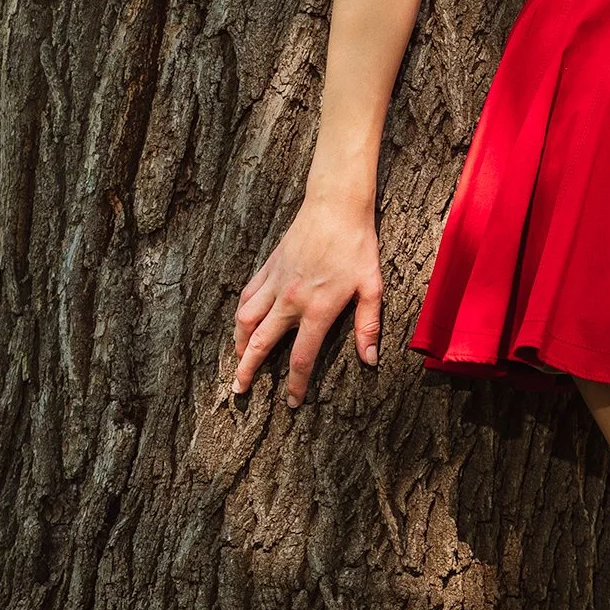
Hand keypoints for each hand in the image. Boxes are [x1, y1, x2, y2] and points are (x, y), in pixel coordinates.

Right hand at [232, 197, 382, 404]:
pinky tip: (241, 323)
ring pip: (245, 320)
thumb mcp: (372, 288)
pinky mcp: (268, 267)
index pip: (301, 357)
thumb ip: (368, 326)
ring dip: (238, 344)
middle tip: (238, 390)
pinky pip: (247, 296)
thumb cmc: (358, 247)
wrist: (335, 207)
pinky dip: (241, 314)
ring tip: (237, 361)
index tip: (291, 403)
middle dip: (248, 371)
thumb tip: (368, 359)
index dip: (295, 384)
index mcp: (318, 310)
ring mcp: (275, 283)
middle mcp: (290, 301)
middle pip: (260, 344)